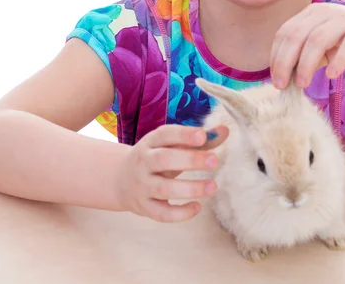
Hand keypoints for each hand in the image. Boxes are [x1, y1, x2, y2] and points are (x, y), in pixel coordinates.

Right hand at [114, 123, 228, 221]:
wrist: (119, 180)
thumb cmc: (156, 158)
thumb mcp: (171, 145)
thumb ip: (199, 140)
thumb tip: (225, 130)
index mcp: (150, 142)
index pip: (165, 134)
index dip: (183, 135)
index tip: (203, 136)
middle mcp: (143, 162)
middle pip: (163, 160)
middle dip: (190, 160)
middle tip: (214, 161)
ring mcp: (142, 186)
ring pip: (163, 189)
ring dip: (190, 189)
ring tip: (213, 186)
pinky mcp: (144, 207)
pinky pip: (161, 213)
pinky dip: (180, 214)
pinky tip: (198, 208)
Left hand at [270, 3, 344, 88]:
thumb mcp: (322, 50)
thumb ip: (303, 57)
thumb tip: (281, 76)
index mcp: (311, 13)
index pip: (285, 32)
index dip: (276, 55)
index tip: (274, 78)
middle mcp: (326, 12)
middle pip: (297, 35)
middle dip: (285, 61)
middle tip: (281, 85)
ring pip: (318, 39)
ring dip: (306, 63)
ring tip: (302, 84)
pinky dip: (337, 61)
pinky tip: (331, 76)